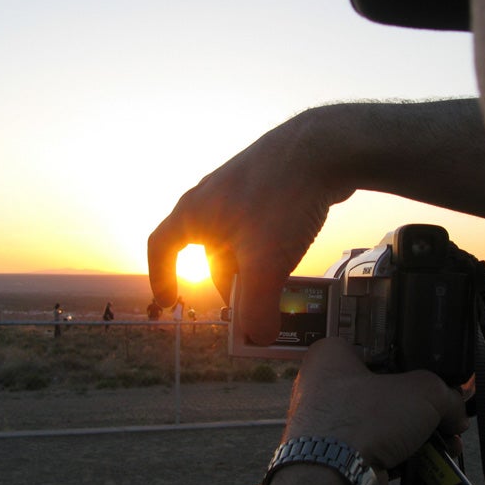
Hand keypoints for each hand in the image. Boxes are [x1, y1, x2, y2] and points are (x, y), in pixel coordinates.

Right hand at [148, 112, 352, 344]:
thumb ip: (257, 306)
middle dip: (225, 280)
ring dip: (249, 263)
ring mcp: (239, 187)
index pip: (161, 246)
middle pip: (206, 250)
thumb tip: (259, 338)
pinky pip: (257, 221)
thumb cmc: (281, 198)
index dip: (160, 276)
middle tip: (247, 303)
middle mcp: (210, 196)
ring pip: (235, 236)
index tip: (170, 299)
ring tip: (276, 279)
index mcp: (194, 212)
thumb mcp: (265, 262)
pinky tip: (291, 251)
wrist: (324, 146)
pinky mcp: (266, 183)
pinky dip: (266, 244)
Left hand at [284, 337, 468, 471]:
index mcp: (332, 355)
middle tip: (445, 413)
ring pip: (382, 422)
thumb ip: (446, 395)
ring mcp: (327, 423)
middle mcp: (323, 386)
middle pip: (384, 389)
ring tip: (446, 441)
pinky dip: (401, 454)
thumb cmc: (359, 420)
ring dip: (416, 433)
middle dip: (420, 406)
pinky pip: (375, 447)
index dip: (411, 362)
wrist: (332, 476)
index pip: (379, 348)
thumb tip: (456, 411)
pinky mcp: (335, 454)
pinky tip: (428, 460)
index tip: (434, 375)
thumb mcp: (421, 391)